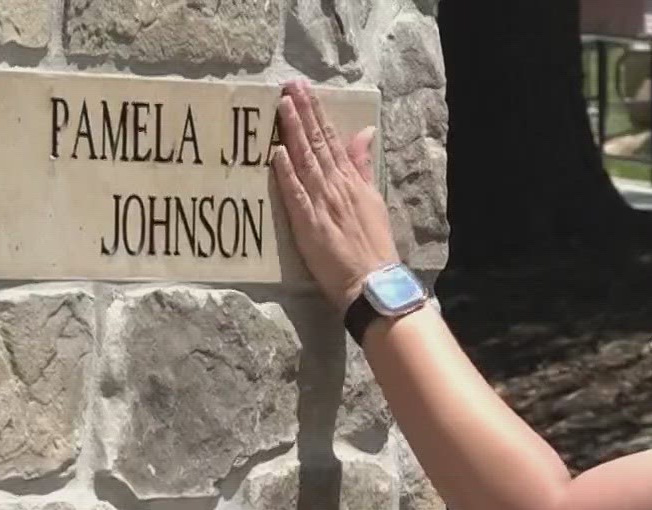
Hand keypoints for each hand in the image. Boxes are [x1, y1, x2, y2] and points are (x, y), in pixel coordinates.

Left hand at [266, 80, 400, 308]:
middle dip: (303, 112)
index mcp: (352, 181)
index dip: (317, 113)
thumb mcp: (374, 199)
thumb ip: (364, 166)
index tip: (304, 91)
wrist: (374, 281)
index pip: (333, 140)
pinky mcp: (310, 224)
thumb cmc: (374, 245)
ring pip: (306, 161)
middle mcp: (337, 187)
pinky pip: (296, 194)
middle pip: (318, 144)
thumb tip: (366, 132)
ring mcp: (323, 204)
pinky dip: (287, 173)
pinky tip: (277, 152)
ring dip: (293, 132)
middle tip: (289, 85)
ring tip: (282, 105)